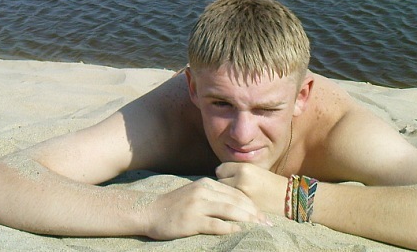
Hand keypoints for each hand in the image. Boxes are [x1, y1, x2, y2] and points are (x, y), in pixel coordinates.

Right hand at [142, 177, 269, 239]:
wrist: (150, 211)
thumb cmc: (174, 206)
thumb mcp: (195, 194)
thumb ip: (213, 197)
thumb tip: (235, 206)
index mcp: (205, 184)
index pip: (234, 192)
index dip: (251, 203)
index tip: (263, 214)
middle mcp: (203, 191)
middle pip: (235, 200)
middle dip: (254, 212)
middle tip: (267, 223)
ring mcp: (197, 205)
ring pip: (229, 210)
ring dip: (246, 219)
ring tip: (258, 227)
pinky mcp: (191, 220)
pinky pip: (215, 224)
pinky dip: (229, 227)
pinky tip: (238, 231)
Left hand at [216, 162, 289, 214]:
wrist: (288, 198)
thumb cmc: (270, 183)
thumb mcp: (254, 170)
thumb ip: (237, 170)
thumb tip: (219, 173)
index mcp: (244, 168)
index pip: (220, 168)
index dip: (224, 173)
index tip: (228, 177)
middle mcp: (240, 180)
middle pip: (219, 181)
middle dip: (223, 184)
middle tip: (232, 188)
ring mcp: (241, 196)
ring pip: (222, 194)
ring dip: (225, 196)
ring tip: (234, 197)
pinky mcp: (243, 209)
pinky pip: (229, 205)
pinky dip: (230, 205)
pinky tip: (236, 206)